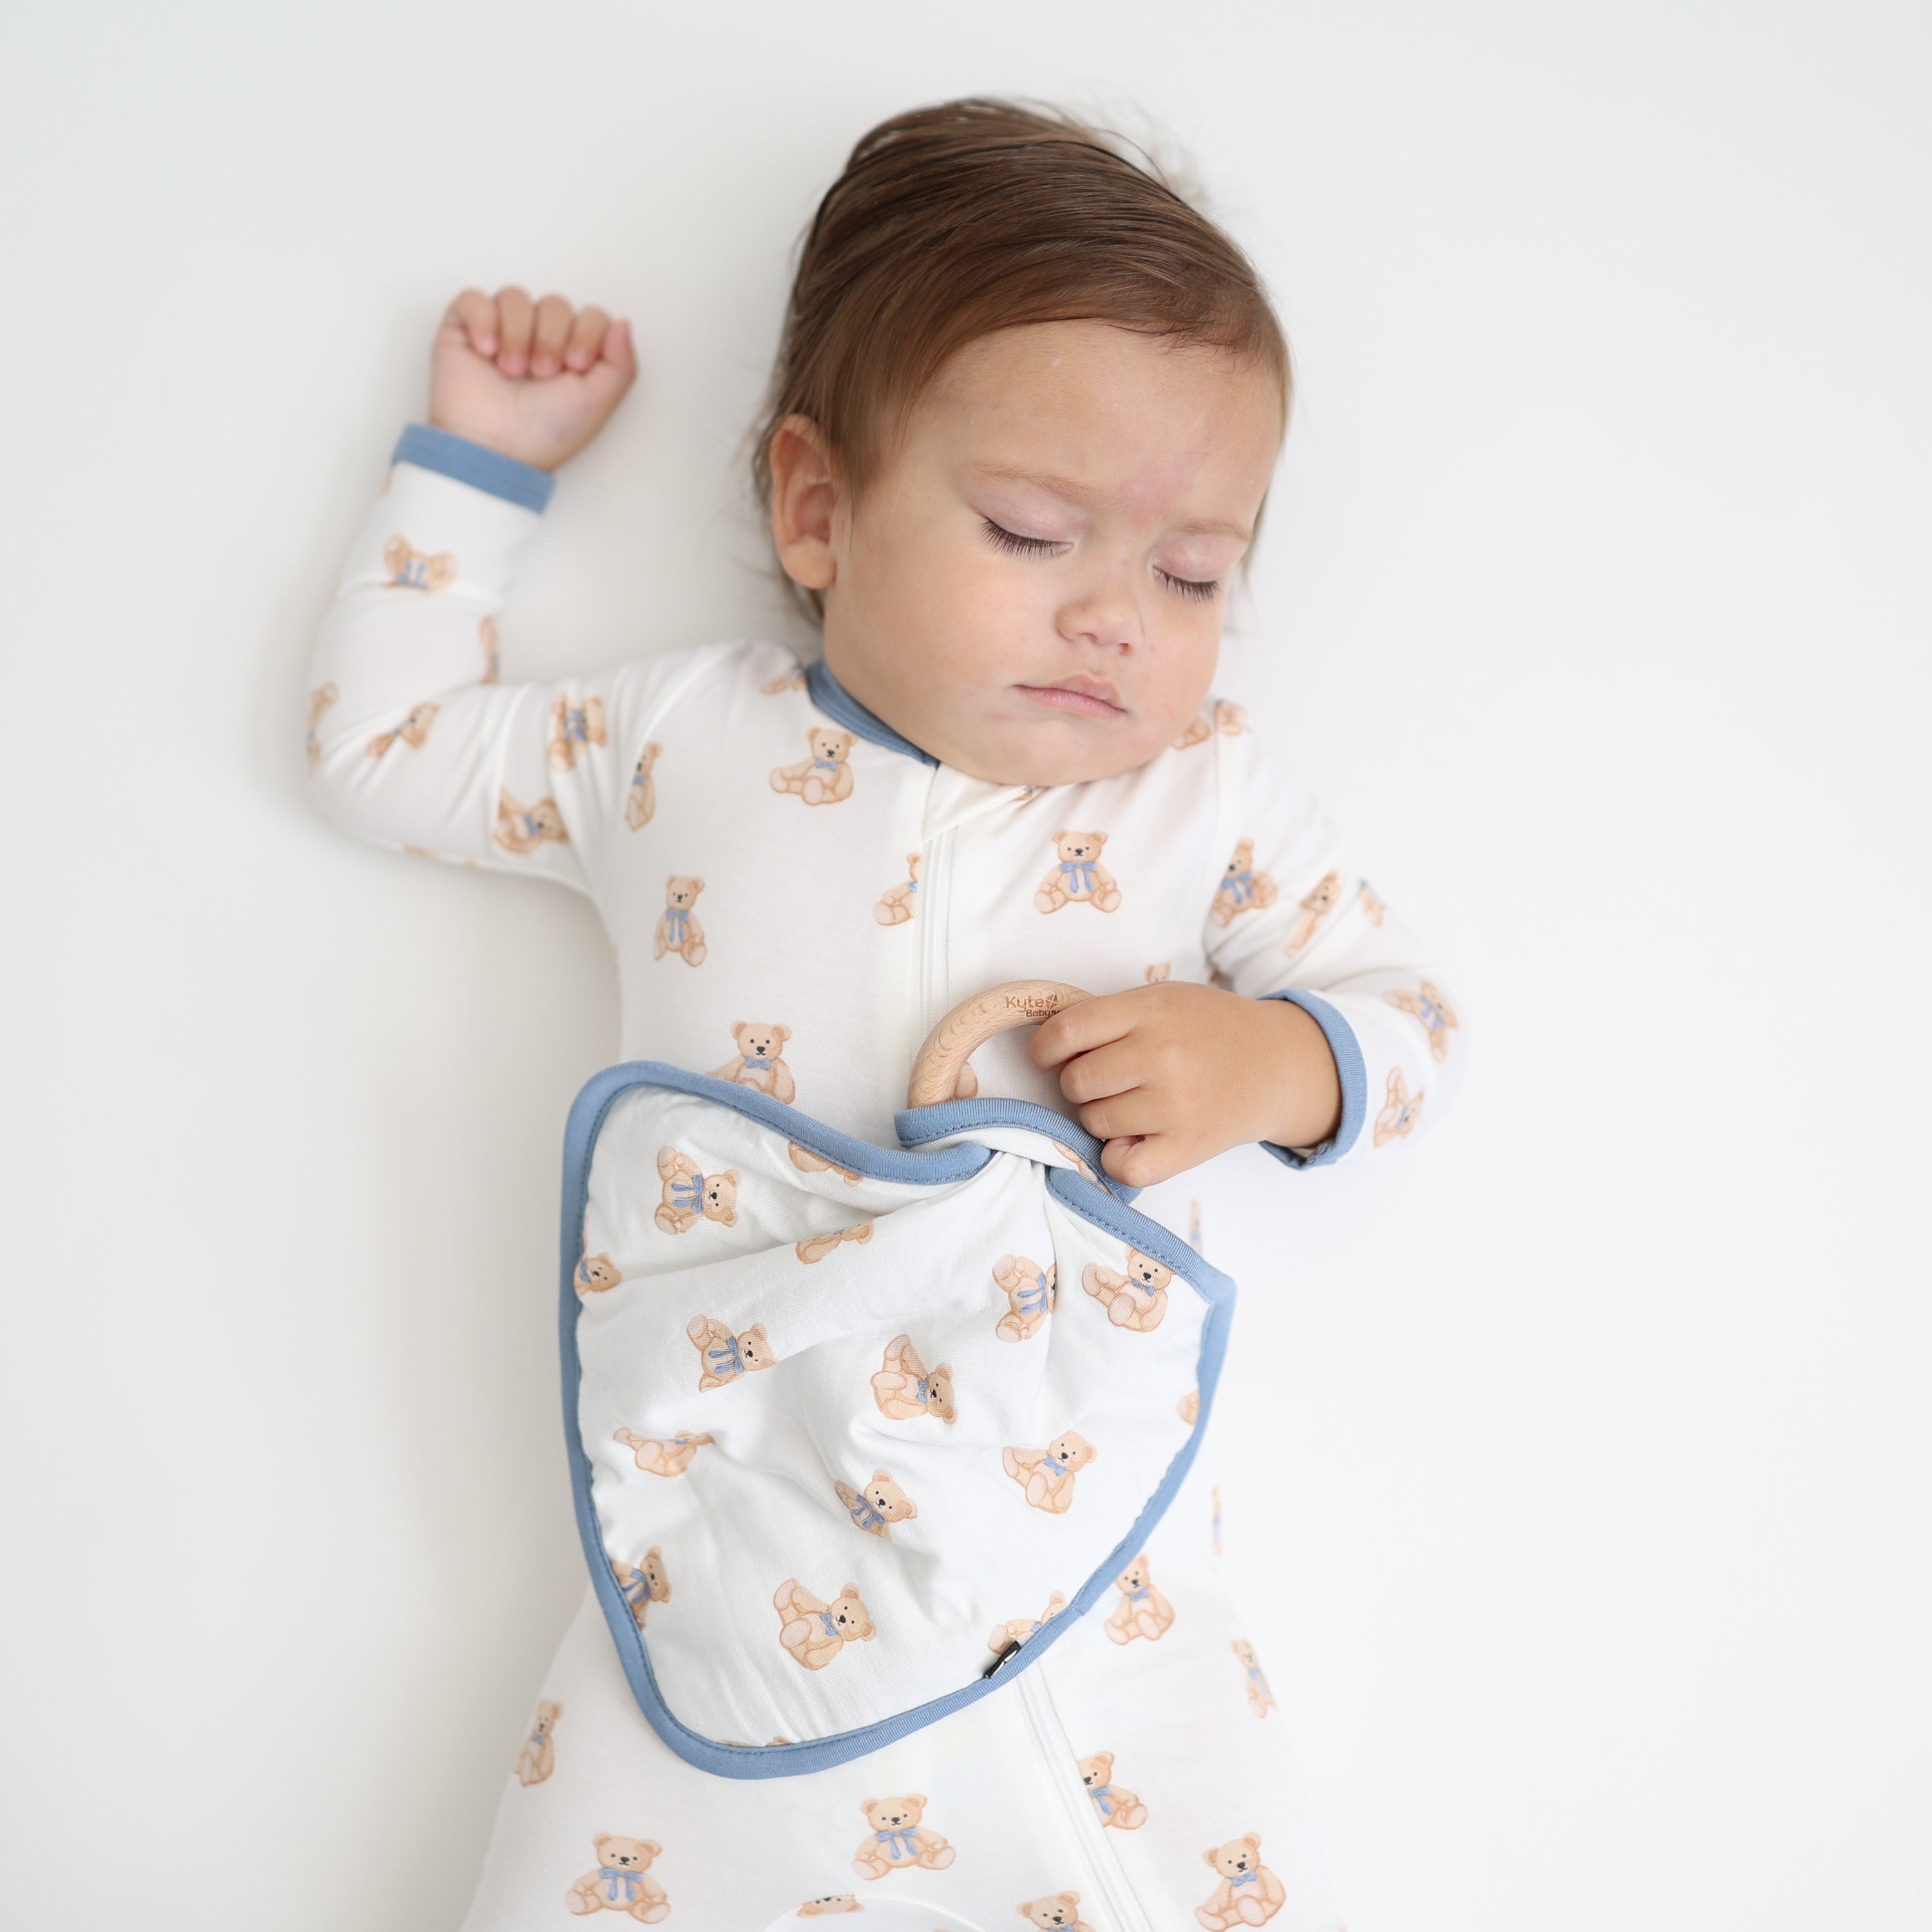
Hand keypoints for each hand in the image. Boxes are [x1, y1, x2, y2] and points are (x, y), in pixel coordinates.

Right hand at [428, 287, 636, 471]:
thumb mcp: (599, 402)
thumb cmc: (545, 434)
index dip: (586, 333)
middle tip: (541, 374)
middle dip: (552, 337)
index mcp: (572, 354)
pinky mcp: (463, 330)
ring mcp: (501, 333)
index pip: (591, 315)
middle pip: (555, 303)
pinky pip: (474, 298)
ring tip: (511, 371)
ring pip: (515, 296)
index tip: (575, 366)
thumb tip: (623, 323)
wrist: (496, 448)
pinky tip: (486, 352)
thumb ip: (622, 363)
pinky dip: (483, 320)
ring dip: (518, 334)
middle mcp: (538, 340)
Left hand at [1031, 982, 1341, 1186]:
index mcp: (1151, 1012)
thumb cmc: (1209, 1030)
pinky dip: (1118, 1157)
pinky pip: (1123, 1166)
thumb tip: (1049, 1051)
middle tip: (1106, 1080)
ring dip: (1101, 1116)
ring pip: (1094, 1122)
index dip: (1045, 1048)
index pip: (1067, 1031)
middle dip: (1080, 1084)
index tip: (1048, 1057)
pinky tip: (1135, 1139)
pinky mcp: (1188, 1146)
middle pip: (1076, 1082)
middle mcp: (1162, 1056)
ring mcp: (1176, 1104)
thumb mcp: (1163, 1000)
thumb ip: (1111, 1016)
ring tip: (1132, 1104)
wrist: (1276, 1065)